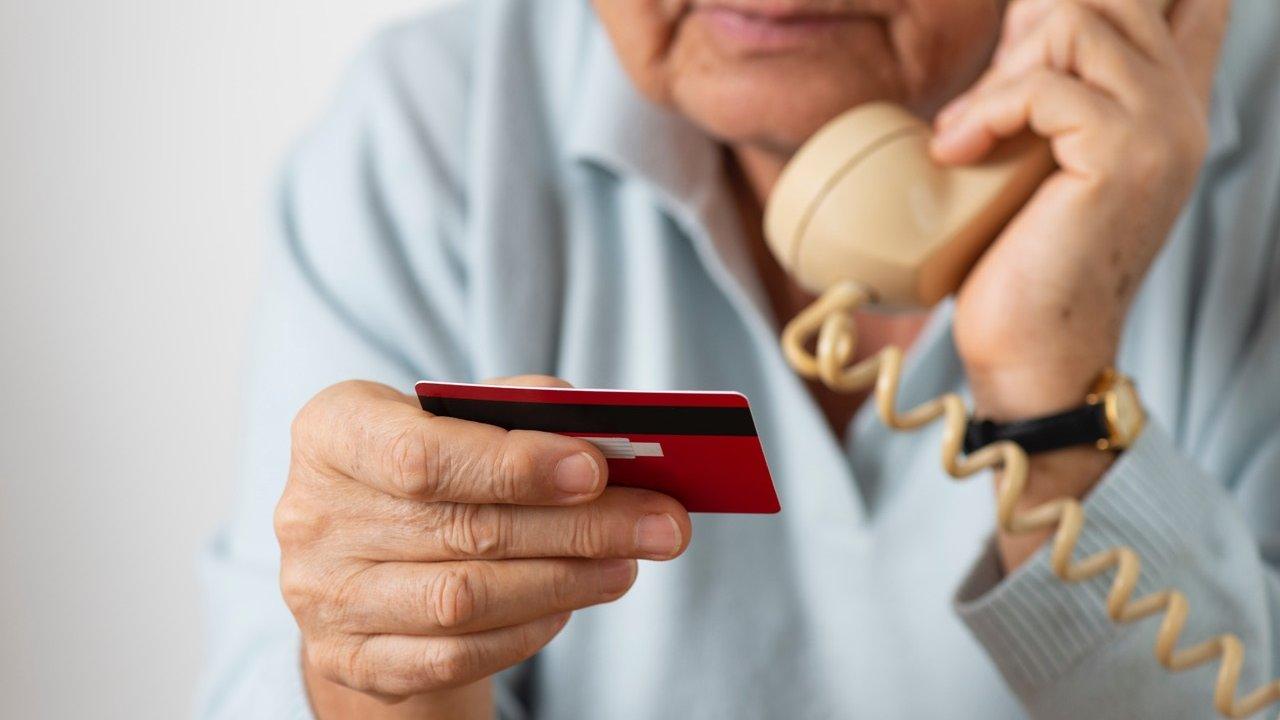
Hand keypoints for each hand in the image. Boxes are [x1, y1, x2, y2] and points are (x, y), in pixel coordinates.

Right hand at [276, 377, 691, 717]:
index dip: (512, 463)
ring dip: (565, 580)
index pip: (421, 454)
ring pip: (463, 598)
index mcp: (334, 431)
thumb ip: (514, 409)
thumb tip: (592, 422)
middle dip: (578, 527)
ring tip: (629, 561)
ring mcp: (323, 596)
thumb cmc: (432, 473)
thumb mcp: (456, 421)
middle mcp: (312, 514)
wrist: (368, 561)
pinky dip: (525, 630)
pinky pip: (452, 656)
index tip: (596, 468)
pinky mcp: (347, 659)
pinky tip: (570, 601)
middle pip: (463, 528)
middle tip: (661, 522)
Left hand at [932, 0, 1229, 418]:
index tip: (1023, 47)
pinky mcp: (1125, 156)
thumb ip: (1055, 88)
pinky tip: (957, 153)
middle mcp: (1181, 107)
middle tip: (988, 102)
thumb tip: (1026, 12)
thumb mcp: (1043, 154)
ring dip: (1001, 74)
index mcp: (1169, 103)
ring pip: (1077, 21)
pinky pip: (1044, 85)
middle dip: (1029, 29)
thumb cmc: (1024, 259)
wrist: (1035, 351)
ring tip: (969, 135)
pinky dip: (986, 111)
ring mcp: (1162, 128)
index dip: (1090, 5)